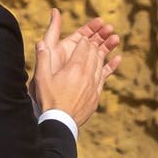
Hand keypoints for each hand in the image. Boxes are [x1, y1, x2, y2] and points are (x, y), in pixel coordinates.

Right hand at [29, 8, 122, 126]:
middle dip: (95, 42)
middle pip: (93, 53)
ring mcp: (93, 86)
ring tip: (107, 41)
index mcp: (74, 68)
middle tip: (96, 36)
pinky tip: (117, 58)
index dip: (84, 39)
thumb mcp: (42, 79)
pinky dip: (111, 66)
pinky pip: (105, 77)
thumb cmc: (49, 100)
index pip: (83, 47)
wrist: (60, 123)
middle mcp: (86, 75)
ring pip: (101, 63)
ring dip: (104, 51)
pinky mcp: (96, 96)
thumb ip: (42, 59)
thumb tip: (40, 42)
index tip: (84, 35)